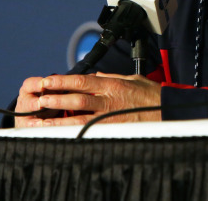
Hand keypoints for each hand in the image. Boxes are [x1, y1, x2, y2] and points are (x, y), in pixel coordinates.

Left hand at [16, 72, 161, 126]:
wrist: (167, 110)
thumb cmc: (152, 95)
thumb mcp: (131, 79)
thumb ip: (111, 77)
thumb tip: (95, 76)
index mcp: (112, 85)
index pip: (83, 80)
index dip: (63, 80)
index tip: (48, 80)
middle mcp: (109, 99)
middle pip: (77, 97)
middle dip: (57, 97)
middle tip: (40, 96)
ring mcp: (110, 115)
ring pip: (80, 116)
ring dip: (60, 116)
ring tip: (43, 117)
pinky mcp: (113, 128)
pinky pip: (90, 129)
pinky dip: (74, 131)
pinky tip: (62, 132)